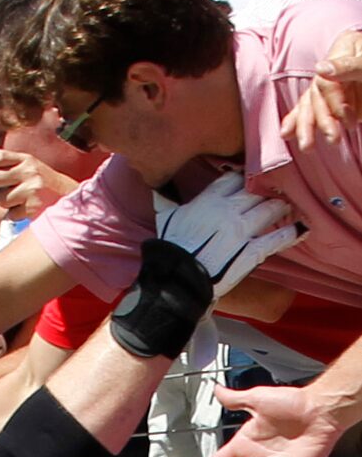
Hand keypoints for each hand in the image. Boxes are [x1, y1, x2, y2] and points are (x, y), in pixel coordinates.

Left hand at [0, 148, 76, 219]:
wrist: (70, 198)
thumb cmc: (45, 184)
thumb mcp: (31, 168)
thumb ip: (10, 168)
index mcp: (26, 159)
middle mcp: (28, 171)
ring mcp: (31, 189)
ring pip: (0, 199)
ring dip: (3, 203)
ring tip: (16, 200)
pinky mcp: (33, 206)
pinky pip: (10, 214)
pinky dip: (14, 214)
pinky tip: (24, 209)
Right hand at [154, 169, 298, 295]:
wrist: (176, 279)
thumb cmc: (169, 249)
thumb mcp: (164, 218)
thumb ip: (164, 198)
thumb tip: (155, 187)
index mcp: (207, 200)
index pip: (234, 179)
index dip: (245, 177)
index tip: (252, 178)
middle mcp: (227, 211)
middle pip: (256, 191)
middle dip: (268, 189)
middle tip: (278, 189)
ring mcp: (241, 232)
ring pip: (270, 210)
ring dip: (281, 207)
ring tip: (288, 206)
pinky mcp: (251, 252)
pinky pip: (276, 239)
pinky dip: (290, 233)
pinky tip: (300, 229)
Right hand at [280, 30, 361, 150]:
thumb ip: (348, 66)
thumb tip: (320, 69)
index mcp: (341, 52)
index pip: (325, 82)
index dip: (334, 102)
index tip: (349, 120)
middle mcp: (330, 68)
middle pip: (315, 95)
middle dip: (322, 120)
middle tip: (333, 139)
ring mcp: (330, 84)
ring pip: (310, 105)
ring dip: (306, 127)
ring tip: (306, 147)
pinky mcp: (331, 100)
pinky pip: (309, 109)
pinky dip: (297, 121)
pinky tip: (286, 133)